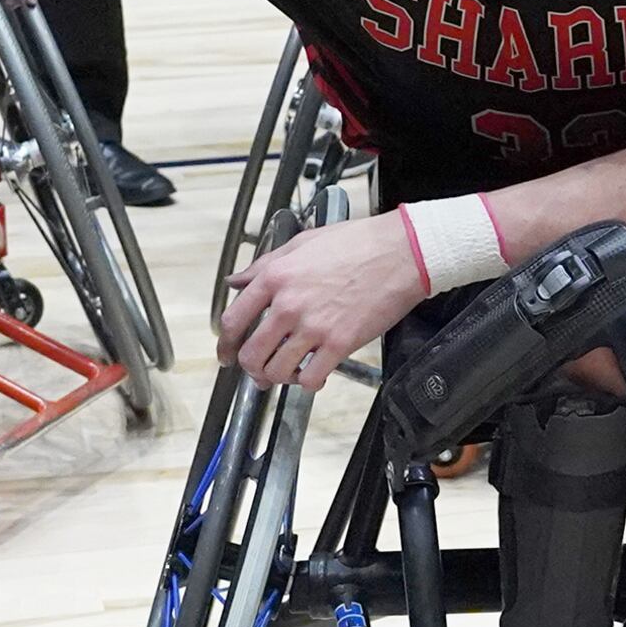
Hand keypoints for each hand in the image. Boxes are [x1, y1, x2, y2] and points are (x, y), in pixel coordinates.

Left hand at [218, 210, 426, 388]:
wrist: (400, 253)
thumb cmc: (356, 243)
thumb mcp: (301, 244)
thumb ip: (264, 265)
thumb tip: (237, 281)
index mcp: (275, 278)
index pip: (233, 321)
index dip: (225, 345)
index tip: (228, 354)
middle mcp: (289, 305)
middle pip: (251, 354)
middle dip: (250, 369)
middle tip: (256, 373)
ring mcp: (314, 327)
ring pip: (277, 371)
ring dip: (277, 378)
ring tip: (285, 374)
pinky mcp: (339, 344)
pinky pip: (311, 378)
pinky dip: (307, 383)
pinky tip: (312, 375)